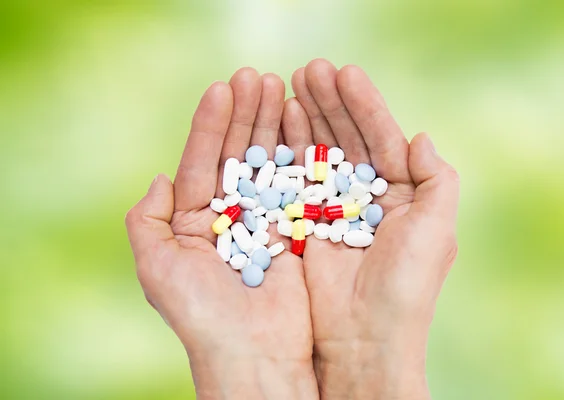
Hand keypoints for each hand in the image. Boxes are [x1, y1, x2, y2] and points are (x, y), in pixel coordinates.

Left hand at [126, 68, 317, 399]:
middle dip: (246, 115)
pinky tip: (301, 123)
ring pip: (269, 163)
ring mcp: (265, 220)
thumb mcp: (156, 268)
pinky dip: (299, 154)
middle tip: (258, 77)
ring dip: (273, 125)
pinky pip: (297, 185)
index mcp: (194, 221)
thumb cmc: (200, 316)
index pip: (202, 161)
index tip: (223, 88)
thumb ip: (147, 221)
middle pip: (238, 154)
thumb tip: (159, 178)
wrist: (254, 356)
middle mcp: (230, 216)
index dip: (211, 124)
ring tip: (280, 87)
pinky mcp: (296, 230)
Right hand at [289, 59, 459, 398]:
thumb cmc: (406, 286)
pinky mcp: (306, 221)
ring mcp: (334, 207)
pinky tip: (281, 121)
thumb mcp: (436, 229)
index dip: (364, 104)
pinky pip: (297, 178)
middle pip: (348, 137)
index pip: (382, 137)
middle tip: (310, 68)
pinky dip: (289, 149)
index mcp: (403, 192)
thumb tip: (419, 136)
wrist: (364, 339)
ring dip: (308, 116)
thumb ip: (437, 179)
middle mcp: (368, 195)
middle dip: (330, 102)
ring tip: (291, 83)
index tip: (344, 73)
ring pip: (320, 151)